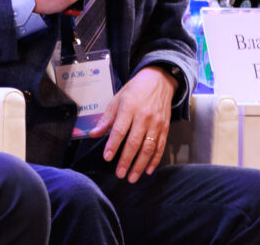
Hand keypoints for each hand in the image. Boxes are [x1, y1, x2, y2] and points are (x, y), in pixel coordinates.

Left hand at [87, 66, 176, 182]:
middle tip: (119, 174)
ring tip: (132, 177)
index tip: (107, 157)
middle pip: (135, 142)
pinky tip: (148, 170)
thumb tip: (93, 134)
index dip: (113, 144)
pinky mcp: (165, 128)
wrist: (159, 81)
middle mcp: (144, 117)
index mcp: (129, 108)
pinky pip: (160, 147)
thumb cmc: (134, 91)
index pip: (120, 130)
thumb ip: (106, 119)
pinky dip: (155, 160)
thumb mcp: (117, 99)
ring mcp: (156, 123)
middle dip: (126, 160)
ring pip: (148, 148)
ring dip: (140, 165)